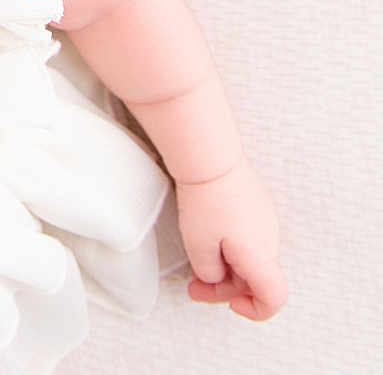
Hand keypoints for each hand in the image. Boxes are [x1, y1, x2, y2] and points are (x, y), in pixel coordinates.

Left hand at [176, 156, 286, 319]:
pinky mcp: (256, 204)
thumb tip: (218, 276)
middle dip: (224, 288)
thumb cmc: (205, 199)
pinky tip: (206, 235)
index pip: (274, 299)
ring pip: (250, 258)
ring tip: (196, 258)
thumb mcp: (199, 247)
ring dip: (226, 266)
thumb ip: (211, 273)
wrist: (209, 157)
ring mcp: (265, 220)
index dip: (255, 311)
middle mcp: (270, 240)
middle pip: (255, 280)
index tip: (230, 304)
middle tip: (194, 285)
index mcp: (260, 257)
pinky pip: (248, 236)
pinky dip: (229, 246)